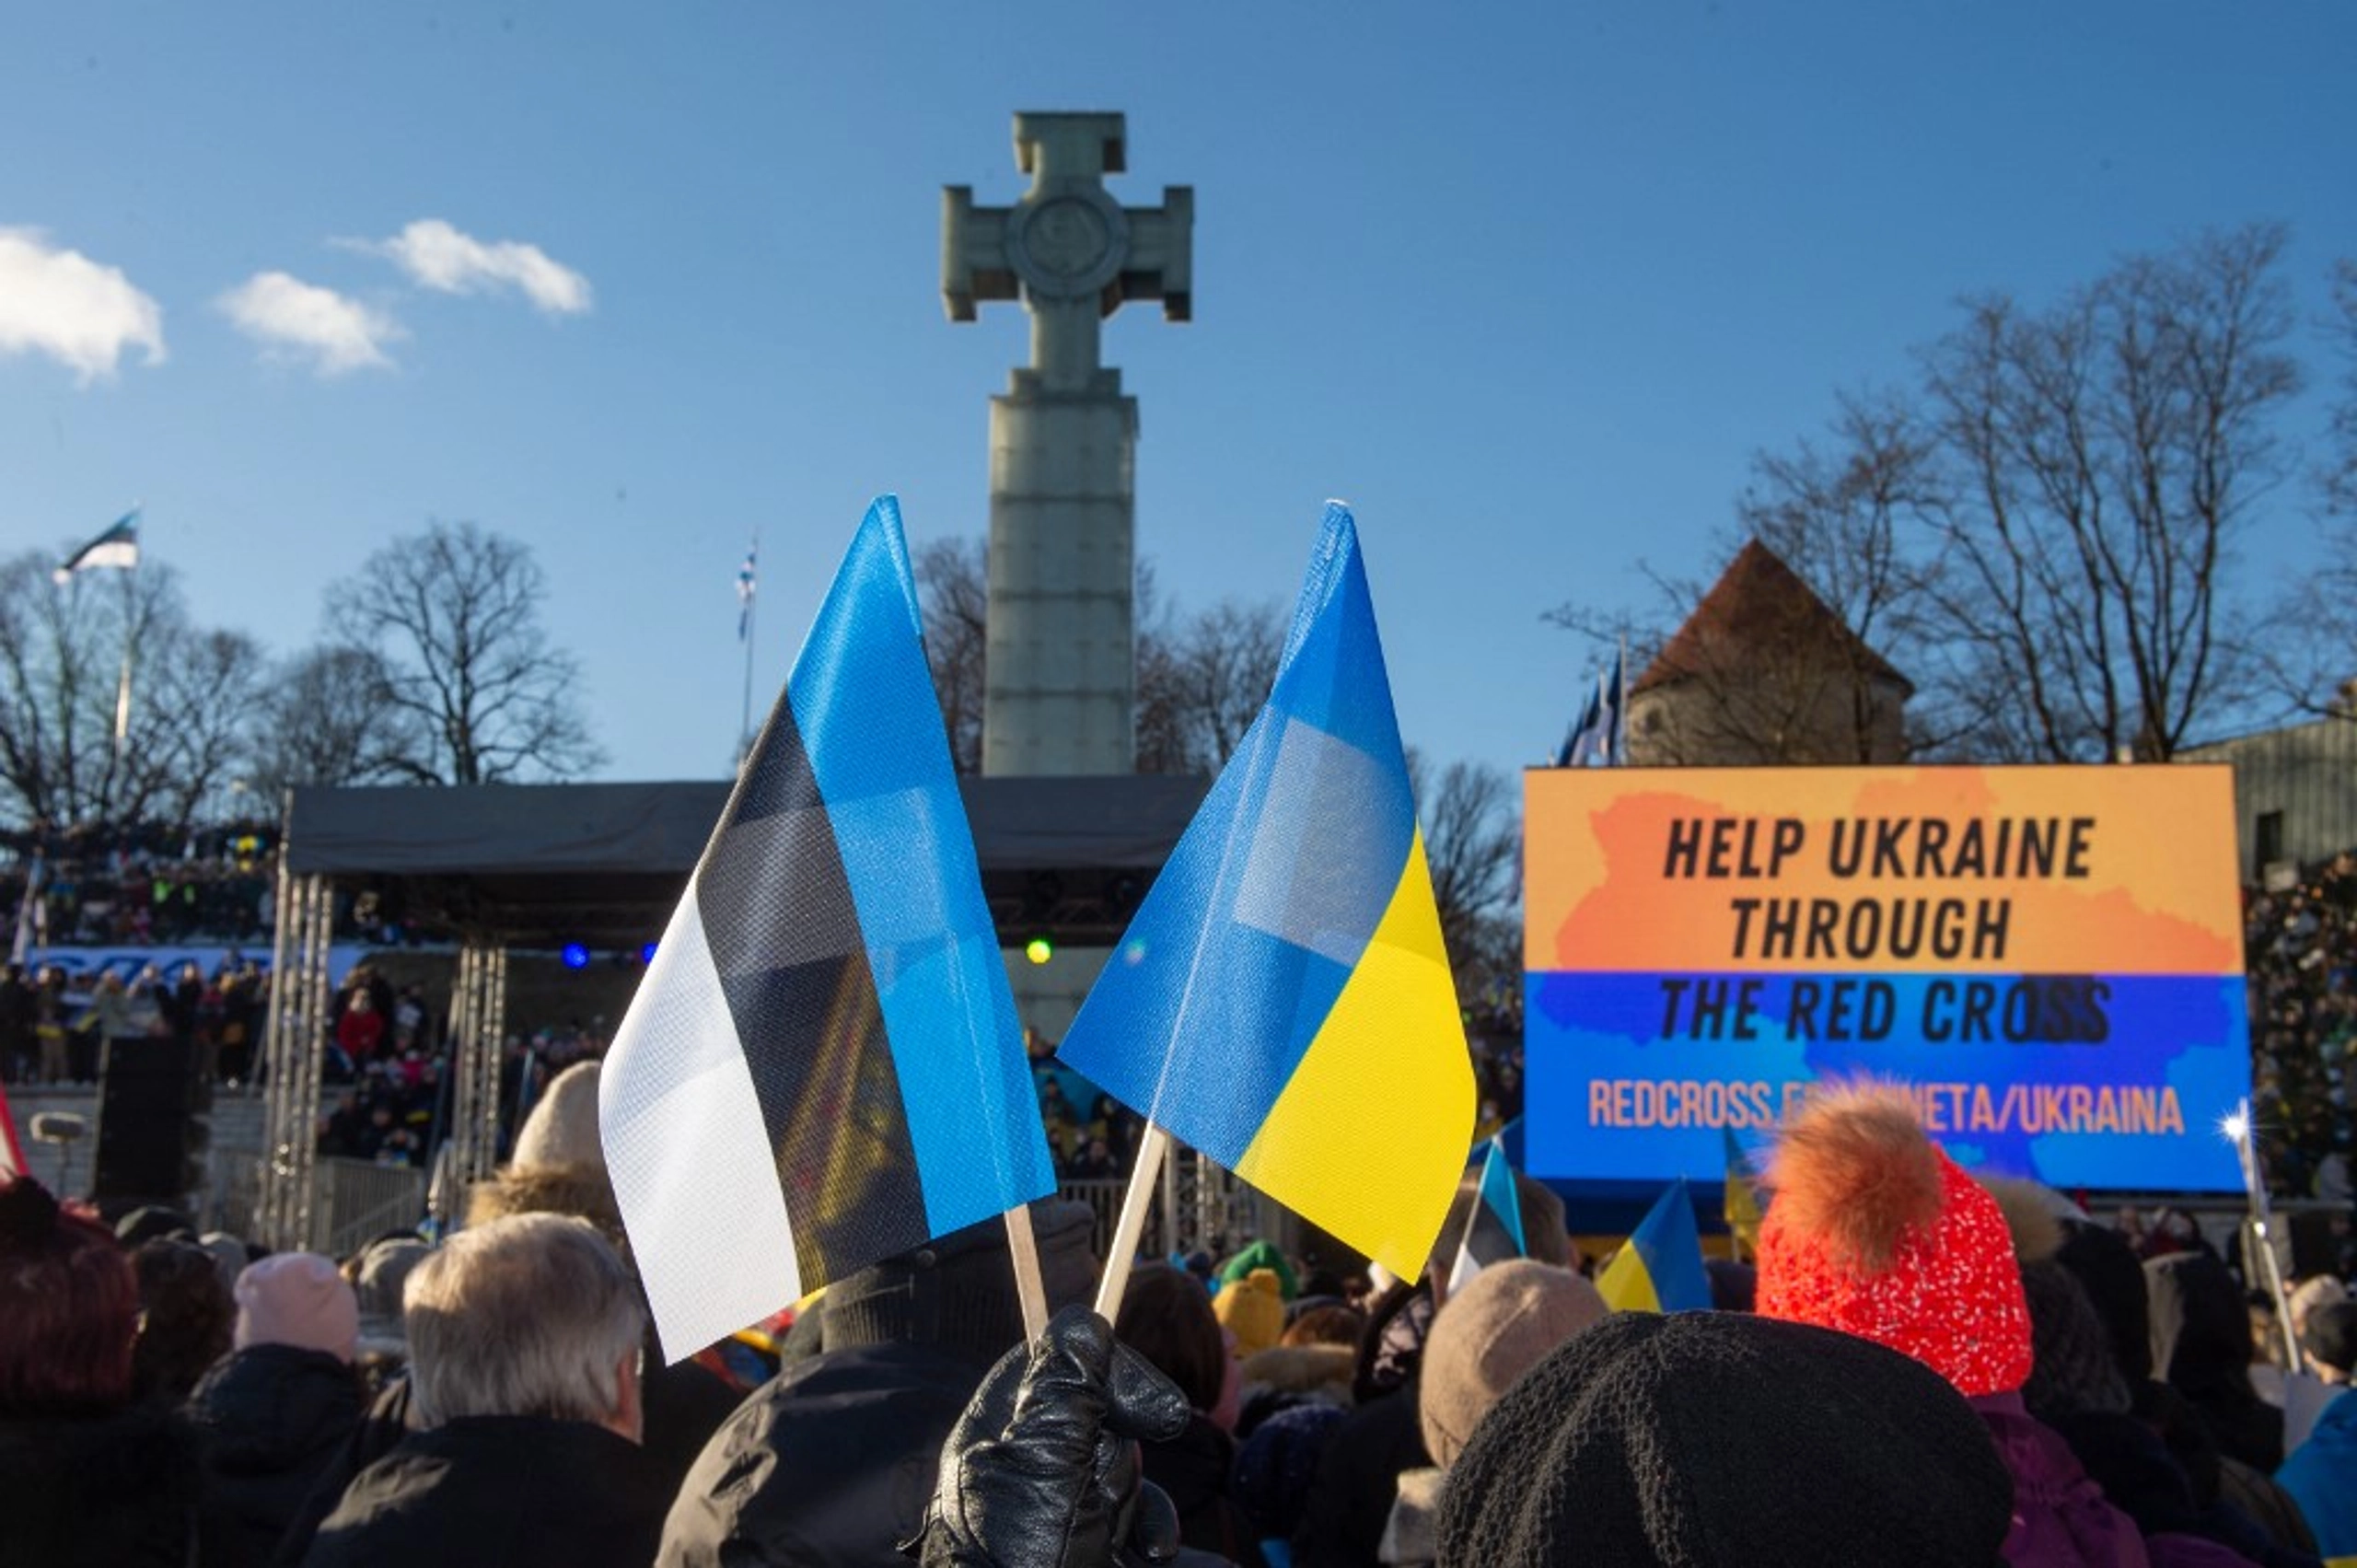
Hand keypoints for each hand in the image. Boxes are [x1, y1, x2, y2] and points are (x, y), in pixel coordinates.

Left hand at [914, 1305, 1190, 1567]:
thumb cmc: (1018, 1562)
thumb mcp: (1043, 1462)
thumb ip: (1068, 1387)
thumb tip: (1082, 1321)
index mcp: (998, 1436)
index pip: (1059, 1365)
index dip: (1111, 1375)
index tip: (1157, 1412)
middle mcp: (1025, 1471)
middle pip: (1103, 1424)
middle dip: (1120, 1460)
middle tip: (1098, 1497)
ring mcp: (1058, 1517)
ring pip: (1126, 1479)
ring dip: (1135, 1509)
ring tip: (1108, 1546)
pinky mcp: (1091, 1550)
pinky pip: (1139, 1525)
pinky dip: (1152, 1536)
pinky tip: (1150, 1557)